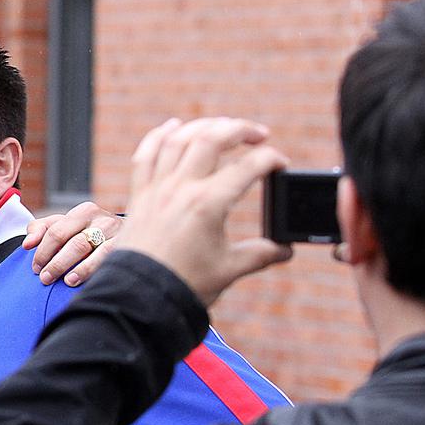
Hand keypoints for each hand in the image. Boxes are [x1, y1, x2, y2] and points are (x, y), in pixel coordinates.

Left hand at [23, 201, 123, 286]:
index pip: (56, 231)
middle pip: (74, 242)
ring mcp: (117, 234)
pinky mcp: (127, 248)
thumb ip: (41, 229)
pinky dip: (91, 270)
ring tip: (63, 280)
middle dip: (56, 262)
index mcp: (84, 212)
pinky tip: (79, 280)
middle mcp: (102, 220)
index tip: (35, 267)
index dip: (43, 251)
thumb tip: (27, 244)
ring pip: (92, 251)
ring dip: (75, 268)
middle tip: (45, 278)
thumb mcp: (65, 225)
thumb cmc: (88, 233)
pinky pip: (108, 260)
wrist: (132, 234)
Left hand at [120, 117, 293, 305]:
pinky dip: (158, 136)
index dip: (271, 160)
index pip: (248, 167)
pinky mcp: (138, 196)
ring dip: (203, 126)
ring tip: (223, 127)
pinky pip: (145, 156)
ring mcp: (156, 189)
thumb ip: (261, 254)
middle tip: (259, 134)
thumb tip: (285, 250)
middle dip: (240, 129)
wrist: (140, 298)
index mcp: (208, 204)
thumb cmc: (184, 285)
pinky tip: (172, 127)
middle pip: (211, 139)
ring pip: (178, 140)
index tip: (280, 165)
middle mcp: (181, 188)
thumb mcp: (230, 269)